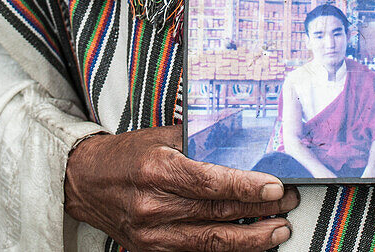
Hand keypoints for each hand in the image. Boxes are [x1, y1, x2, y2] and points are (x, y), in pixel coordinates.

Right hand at [64, 125, 297, 250]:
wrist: (85, 181)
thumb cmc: (126, 154)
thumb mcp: (160, 135)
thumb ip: (197, 139)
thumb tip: (238, 136)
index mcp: (158, 169)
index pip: (210, 182)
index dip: (246, 186)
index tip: (275, 187)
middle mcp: (155, 205)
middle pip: (217, 212)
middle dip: (258, 210)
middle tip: (289, 203)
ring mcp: (152, 234)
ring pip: (210, 241)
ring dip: (250, 239)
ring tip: (278, 231)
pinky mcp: (151, 250)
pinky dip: (225, 249)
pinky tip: (248, 243)